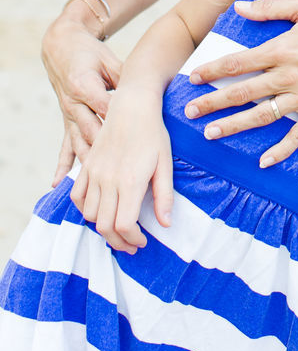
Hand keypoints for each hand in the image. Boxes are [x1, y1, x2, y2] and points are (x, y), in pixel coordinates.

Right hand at [41, 14, 122, 184]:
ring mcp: (68, 115)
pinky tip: (57, 183)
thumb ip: (124, 77)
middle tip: (122, 169)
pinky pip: (64, 145)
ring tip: (99, 183)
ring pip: (79, 142)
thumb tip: (148, 89)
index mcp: (85, 86)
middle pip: (92, 129)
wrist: (62, 47)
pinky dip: (62, 165)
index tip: (136, 138)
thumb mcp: (109, 60)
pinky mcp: (66, 121)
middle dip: (107, 150)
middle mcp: (74, 103)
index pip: (105, 108)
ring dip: (90, 162)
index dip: (120, 123)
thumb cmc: (90, 53)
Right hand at [70, 88, 172, 255]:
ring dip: (102, 227)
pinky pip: (77, 196)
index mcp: (130, 181)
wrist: (132, 106)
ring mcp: (94, 173)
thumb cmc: (153, 134)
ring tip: (117, 229)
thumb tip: (165, 224)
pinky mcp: (87, 166)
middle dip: (118, 241)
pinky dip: (84, 210)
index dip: (132, 239)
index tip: (142, 241)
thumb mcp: (165, 163)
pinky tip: (99, 211)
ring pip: (89, 215)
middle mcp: (108, 180)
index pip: (124, 225)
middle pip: (104, 225)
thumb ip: (164, 196)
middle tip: (131, 244)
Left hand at [183, 0, 297, 165]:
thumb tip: (239, 8)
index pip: (240, 62)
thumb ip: (271, 8)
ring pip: (263, 116)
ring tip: (211, 133)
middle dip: (213, 103)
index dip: (214, 70)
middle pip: (244, 92)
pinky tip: (264, 162)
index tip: (193, 77)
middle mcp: (291, 75)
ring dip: (235, 126)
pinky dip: (281, 151)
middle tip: (189, 112)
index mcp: (285, 48)